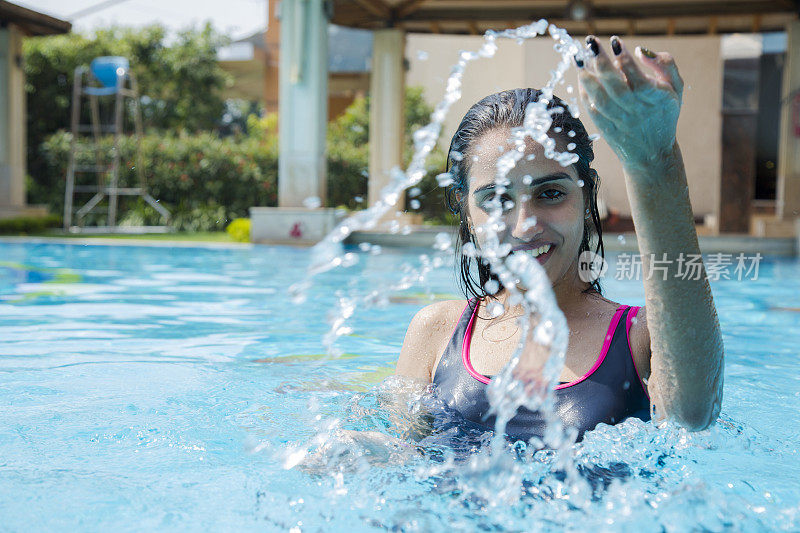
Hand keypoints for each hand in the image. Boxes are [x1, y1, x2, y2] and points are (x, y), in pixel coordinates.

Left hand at [576, 36, 683, 171]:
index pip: (639, 79)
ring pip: (602, 100)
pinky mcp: (607, 130)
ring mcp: (621, 123)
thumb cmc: (664, 113)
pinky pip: (593, 112)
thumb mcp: (676, 88)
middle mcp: (638, 112)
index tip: (615, 41)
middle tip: (591, 44)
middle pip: (617, 88)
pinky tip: (581, 78)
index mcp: (658, 100)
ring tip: (579, 59)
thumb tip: (640, 50)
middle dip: (602, 64)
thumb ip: (665, 64)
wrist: (653, 154)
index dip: (626, 61)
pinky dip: (586, 95)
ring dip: (588, 79)